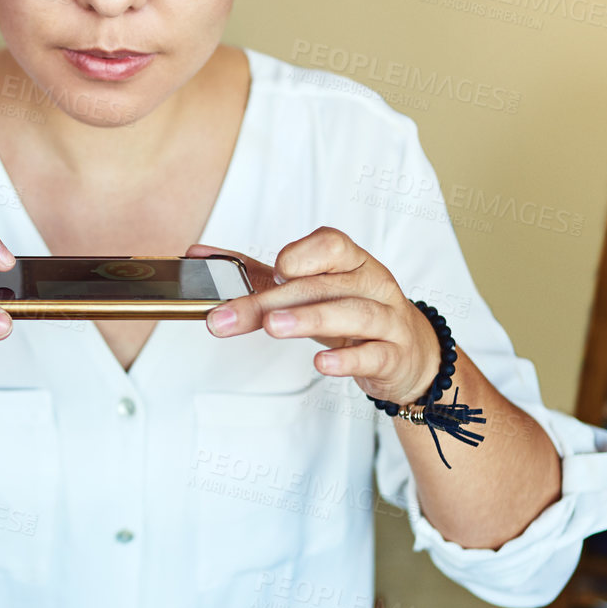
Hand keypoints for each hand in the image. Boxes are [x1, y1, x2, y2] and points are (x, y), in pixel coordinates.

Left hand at [188, 230, 441, 405]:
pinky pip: (374, 353)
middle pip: (324, 285)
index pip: (331, 245)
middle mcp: (372, 283)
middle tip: (233, 315)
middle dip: (276, 299)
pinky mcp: (394, 355)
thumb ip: (255, 275)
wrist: (407, 353)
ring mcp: (387, 319)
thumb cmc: (351, 313)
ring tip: (274, 327)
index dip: (302, 255)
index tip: (275, 269)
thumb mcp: (310, 291)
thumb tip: (199, 255)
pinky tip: (321, 362)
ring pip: (354, 312)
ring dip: (310, 318)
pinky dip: (348, 358)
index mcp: (351, 262)